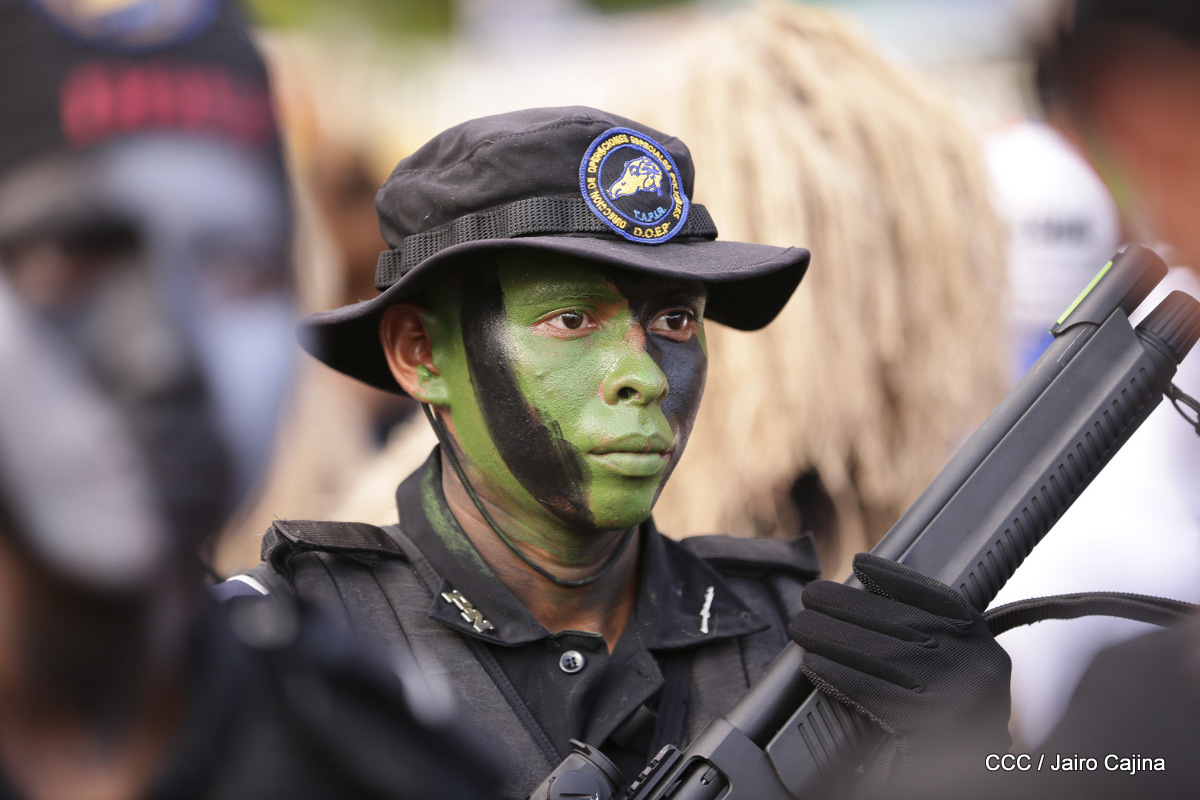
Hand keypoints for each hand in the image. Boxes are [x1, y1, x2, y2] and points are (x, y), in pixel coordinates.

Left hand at [787, 553, 1010, 757]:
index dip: (895, 577)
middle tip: (808, 595)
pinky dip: (837, 675)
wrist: (973, 779)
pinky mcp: (931, 728)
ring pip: (879, 653)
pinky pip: (871, 691)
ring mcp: (956, 695)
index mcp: (982, 645)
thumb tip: (863, 600)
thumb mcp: (958, 673)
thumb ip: (929, 640)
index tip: (859, 562)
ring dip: (831, 636)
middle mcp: (975, 664)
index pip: (937, 598)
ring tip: (800, 627)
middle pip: (899, 622)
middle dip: (846, 605)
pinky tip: (813, 665)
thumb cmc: (955, 726)